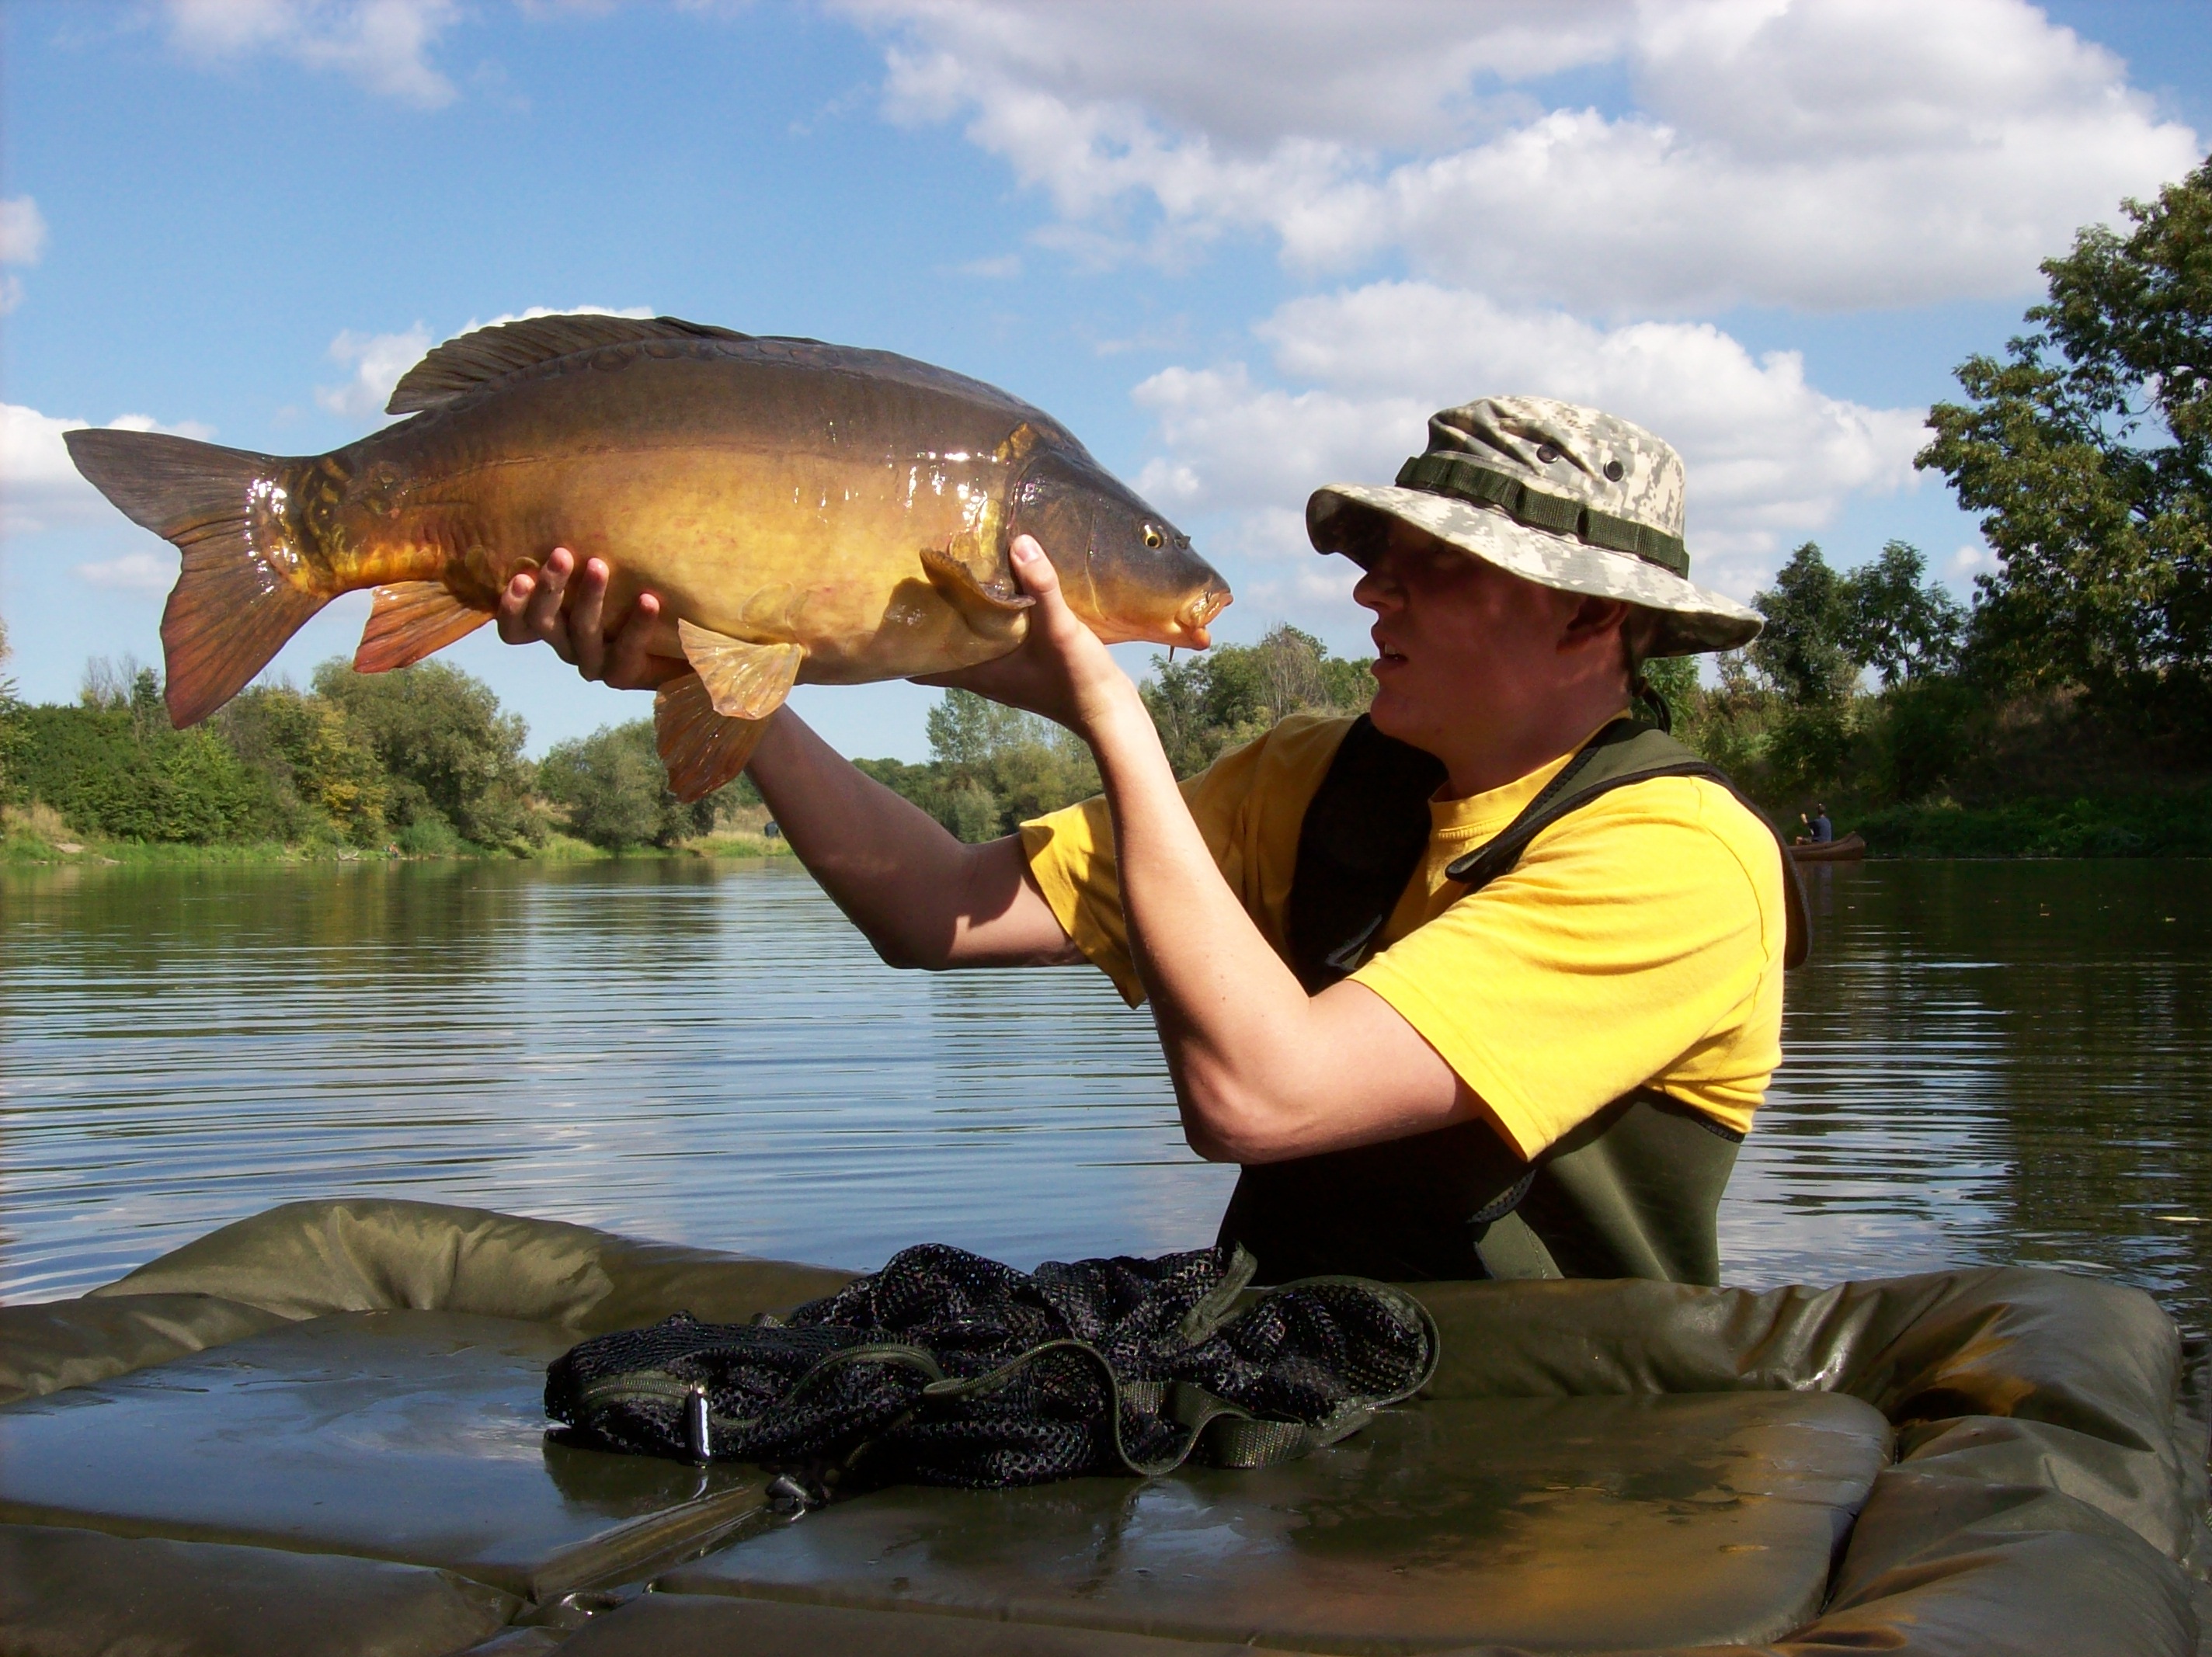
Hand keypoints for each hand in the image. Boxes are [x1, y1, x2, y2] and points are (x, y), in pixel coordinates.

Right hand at [494, 547, 688, 689]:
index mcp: (553, 623)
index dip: (510, 607)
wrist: (679, 642)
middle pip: (542, 622)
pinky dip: (636, 625)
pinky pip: (626, 651)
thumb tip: (579, 486)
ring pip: (582, 631)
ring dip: (588, 597)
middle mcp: (566, 644)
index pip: (515, 627)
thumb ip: (586, 543)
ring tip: (599, 566)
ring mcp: (594, 662)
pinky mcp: (623, 674)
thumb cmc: (634, 589)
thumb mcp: (608, 566)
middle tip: (561, 554)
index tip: (519, 576)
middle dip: (549, 587)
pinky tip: (648, 600)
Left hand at [920, 537, 1138, 738]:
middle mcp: (983, 677)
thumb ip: (1041, 587)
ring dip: (956, 623)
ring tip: (949, 583)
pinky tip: (997, 600)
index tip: (892, 612)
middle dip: (926, 624)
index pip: (919, 668)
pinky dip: (985, 625)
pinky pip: (990, 645)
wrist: (1110, 715)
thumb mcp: (1060, 629)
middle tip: (915, 584)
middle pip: (938, 652)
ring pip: (964, 648)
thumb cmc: (1078, 680)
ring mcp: (1003, 676)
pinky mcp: (1024, 670)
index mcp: (978, 672)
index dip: (902, 644)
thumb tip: (1019, 541)